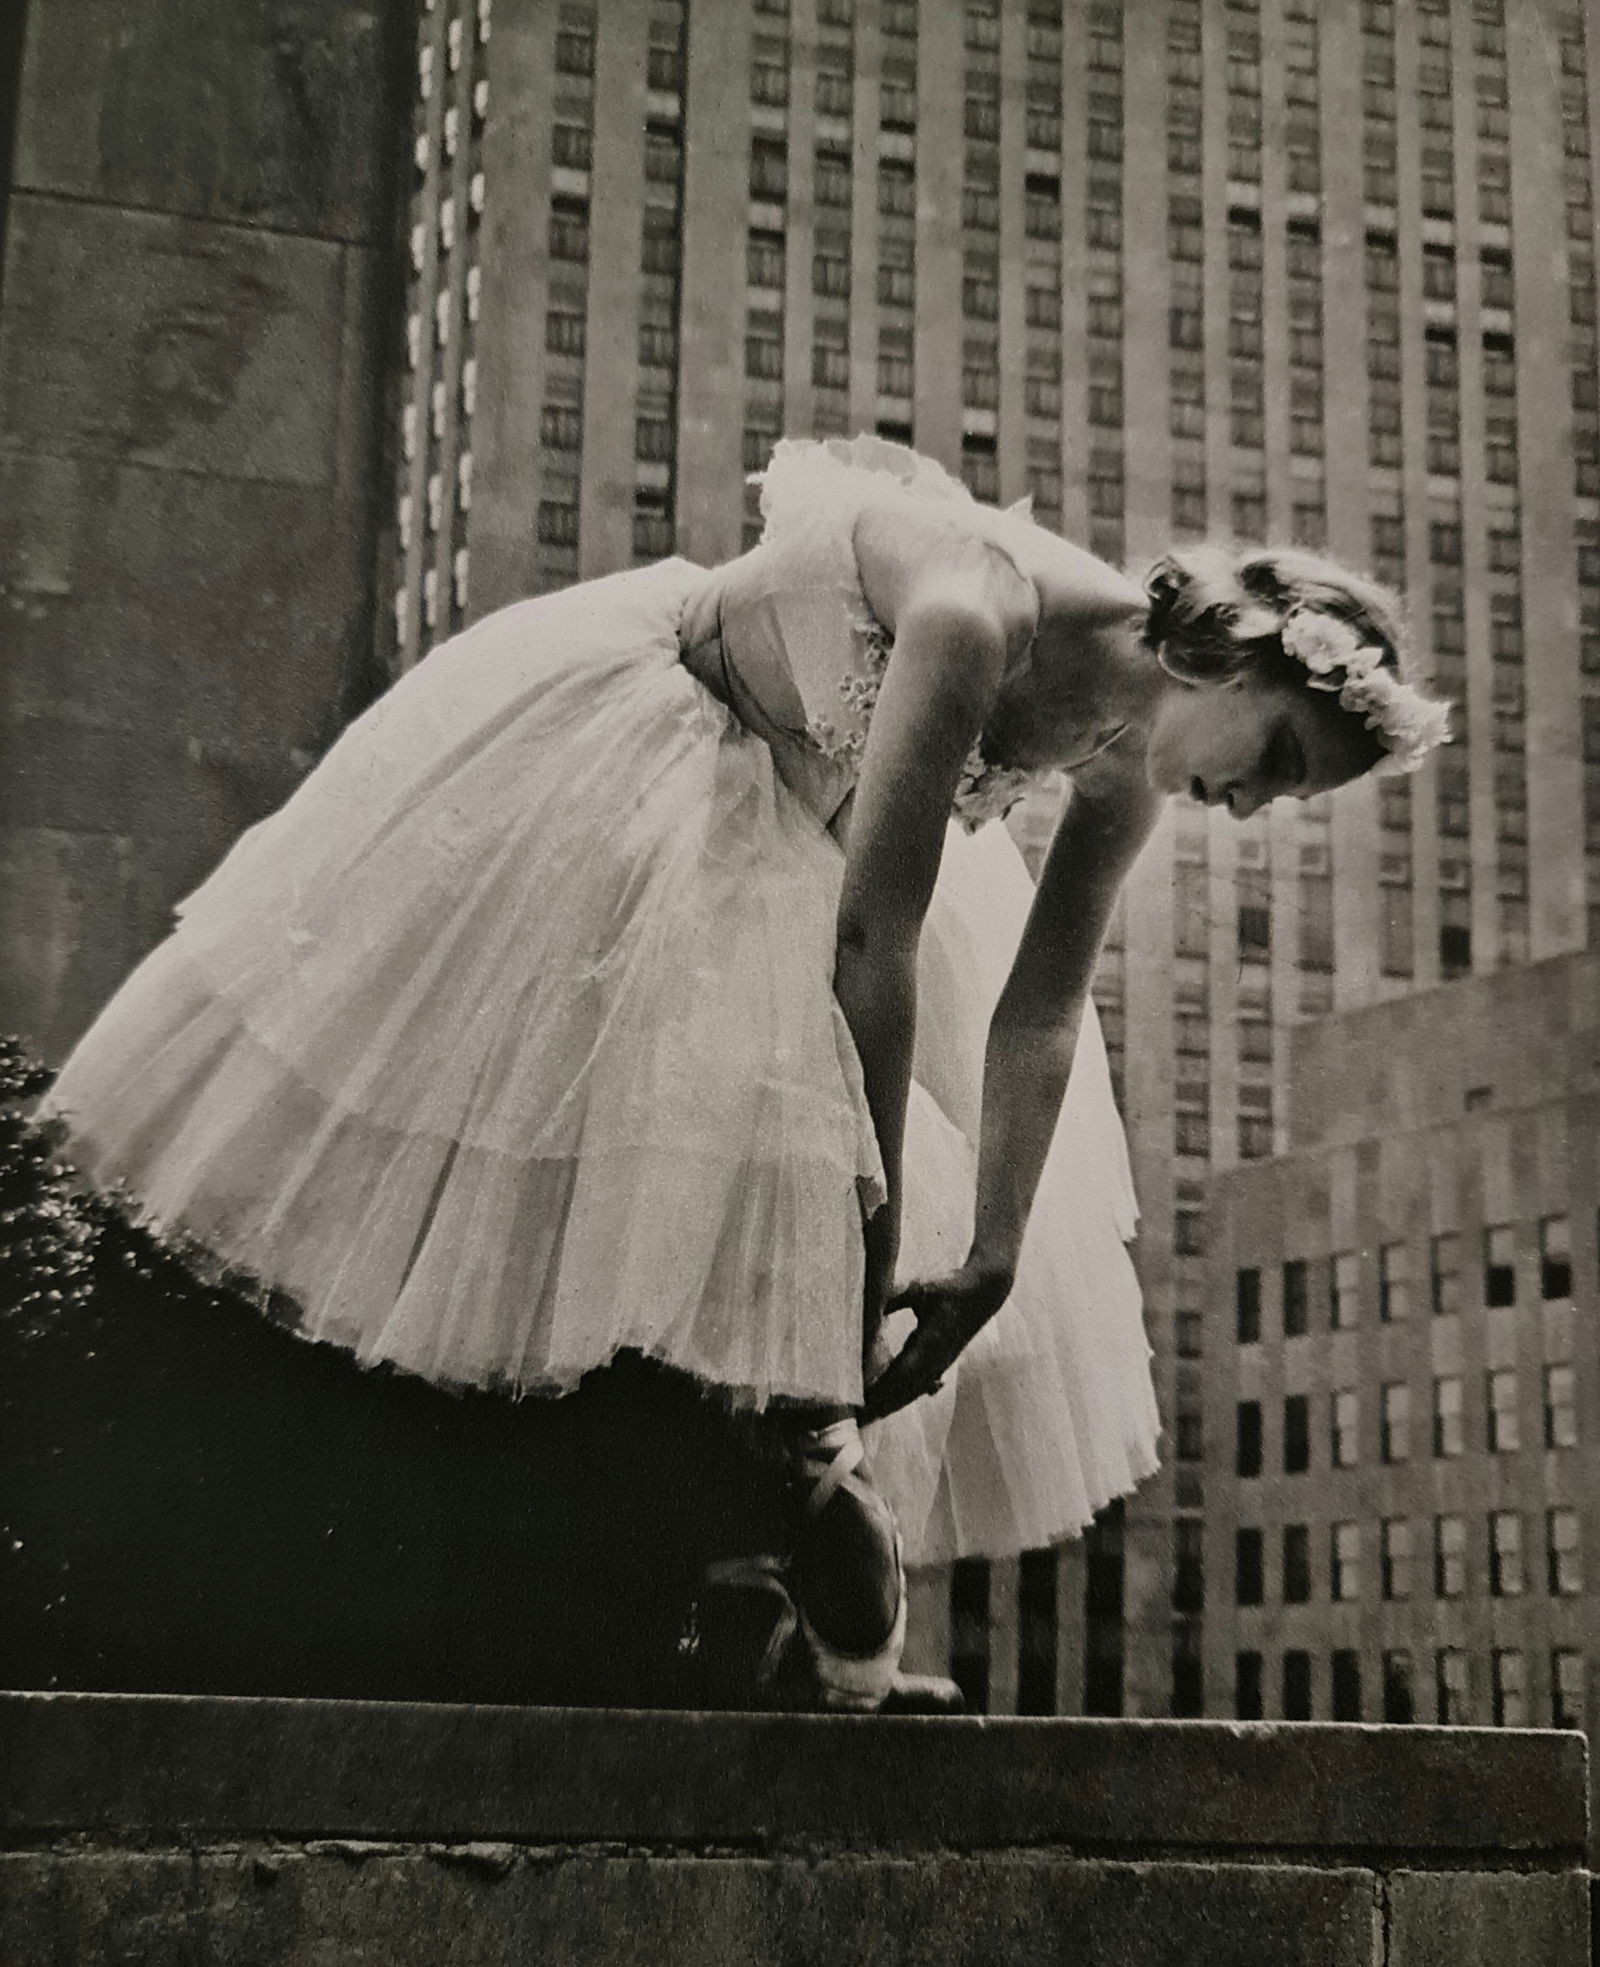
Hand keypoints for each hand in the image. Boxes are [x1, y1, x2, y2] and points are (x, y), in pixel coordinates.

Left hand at [861, 1260, 1013, 1423]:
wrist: (983, 1293)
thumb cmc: (950, 1288)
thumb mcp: (920, 1289)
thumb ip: (895, 1297)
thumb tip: (870, 1305)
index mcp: (930, 1343)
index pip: (902, 1374)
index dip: (883, 1390)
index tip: (864, 1401)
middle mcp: (937, 1358)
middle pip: (906, 1389)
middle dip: (884, 1404)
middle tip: (861, 1418)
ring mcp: (941, 1362)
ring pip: (915, 1390)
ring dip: (894, 1403)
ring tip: (872, 1415)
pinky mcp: (943, 1360)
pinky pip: (922, 1384)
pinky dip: (906, 1394)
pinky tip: (895, 1402)